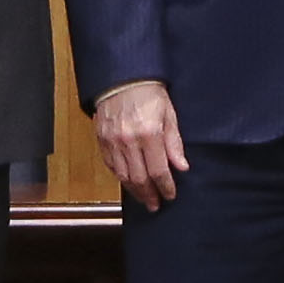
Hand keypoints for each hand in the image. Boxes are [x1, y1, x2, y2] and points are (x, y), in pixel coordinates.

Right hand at [96, 81, 188, 209]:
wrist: (122, 77)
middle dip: (149, 195)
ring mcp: (113, 141)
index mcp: (149, 134)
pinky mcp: (102, 139)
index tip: (170, 195)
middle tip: (156, 205)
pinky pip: (110, 165)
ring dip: (134, 191)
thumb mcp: (169, 114)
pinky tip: (128, 181)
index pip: (158, 171)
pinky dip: (120, 177)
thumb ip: (174, 143)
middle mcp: (129, 140)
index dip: (165, 187)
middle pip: (139, 179)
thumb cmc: (149, 93)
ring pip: (123, 176)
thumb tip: (181, 167)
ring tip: (143, 198)